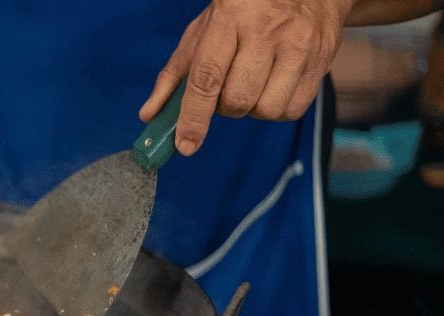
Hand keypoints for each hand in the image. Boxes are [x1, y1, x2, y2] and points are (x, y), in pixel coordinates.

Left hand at [139, 0, 351, 155]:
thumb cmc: (243, 12)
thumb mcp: (202, 32)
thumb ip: (174, 75)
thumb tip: (149, 115)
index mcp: (230, 19)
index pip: (207, 78)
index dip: (194, 117)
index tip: (185, 145)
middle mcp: (267, 31)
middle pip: (238, 99)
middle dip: (224, 107)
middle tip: (226, 87)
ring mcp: (299, 45)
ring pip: (266, 109)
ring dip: (251, 109)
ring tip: (252, 84)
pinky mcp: (323, 60)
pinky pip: (292, 110)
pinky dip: (276, 109)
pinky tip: (272, 86)